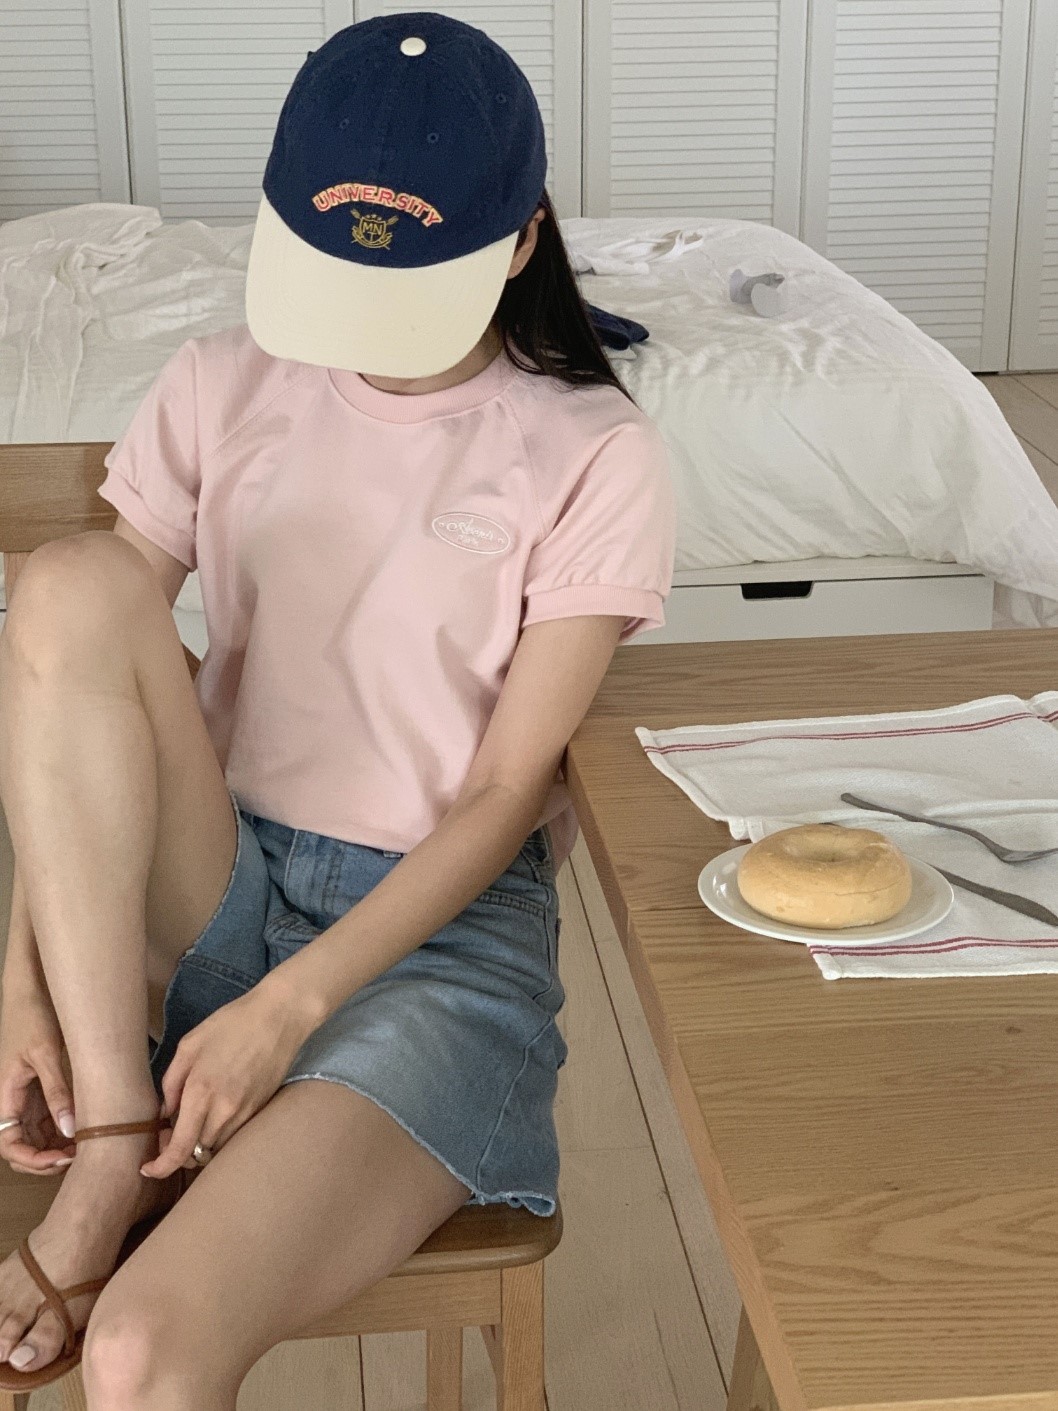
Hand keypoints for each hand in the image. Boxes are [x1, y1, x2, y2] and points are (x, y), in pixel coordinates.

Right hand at [0, 986, 76, 1174]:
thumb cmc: (32, 1015)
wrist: (31, 987)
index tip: (61, 1159)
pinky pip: (48, 1117)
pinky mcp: (39, 1087)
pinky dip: (64, 1127)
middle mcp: (13, 1101)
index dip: (33, 1160)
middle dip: (47, 1159)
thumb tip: (70, 1130)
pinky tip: (85, 1127)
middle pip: (23, 1147)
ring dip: (57, 1145)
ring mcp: (26, 1095)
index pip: (10, 1146)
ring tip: (86, 1144)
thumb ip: (57, 1092)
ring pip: (37, 1135)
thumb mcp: (46, 1053)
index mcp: (6, 1096)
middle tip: (79, 1156)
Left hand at [141, 983, 314, 1179]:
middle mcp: (224, 1111)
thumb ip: (170, 1082)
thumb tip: (166, 1114)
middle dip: (178, 1151)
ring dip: (200, 1143)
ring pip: (216, 1148)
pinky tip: (214, 1112)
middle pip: (197, 1154)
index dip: (161, 1167)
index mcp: (201, 1093)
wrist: (280, 1017)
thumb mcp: (189, 1045)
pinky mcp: (259, 1110)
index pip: (179, 1150)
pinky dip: (218, 1133)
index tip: (148, 1169)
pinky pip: (233, 1135)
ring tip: (194, 1119)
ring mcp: (245, 1113)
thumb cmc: (231, 1024)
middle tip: (169, 1132)